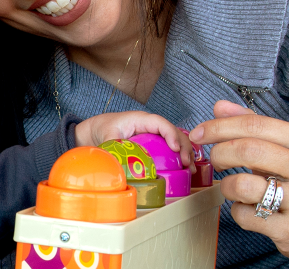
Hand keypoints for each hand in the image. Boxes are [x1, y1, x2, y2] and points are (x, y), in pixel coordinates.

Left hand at [74, 110, 193, 168]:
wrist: (98, 129)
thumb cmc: (103, 127)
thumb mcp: (106, 136)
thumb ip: (112, 146)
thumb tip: (117, 163)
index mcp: (141, 119)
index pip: (161, 123)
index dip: (171, 134)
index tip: (175, 148)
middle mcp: (151, 125)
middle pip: (174, 132)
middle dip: (184, 146)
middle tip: (187, 163)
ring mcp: (155, 134)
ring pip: (176, 140)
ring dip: (186, 152)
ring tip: (191, 168)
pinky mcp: (155, 144)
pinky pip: (171, 148)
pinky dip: (180, 157)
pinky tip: (185, 169)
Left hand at [189, 101, 288, 267]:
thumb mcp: (285, 148)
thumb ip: (253, 125)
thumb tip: (219, 107)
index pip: (256, 124)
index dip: (220, 127)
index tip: (199, 133)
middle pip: (249, 150)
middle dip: (220, 153)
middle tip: (215, 160)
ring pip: (243, 185)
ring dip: (227, 185)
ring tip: (234, 187)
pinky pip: (245, 215)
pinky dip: (237, 210)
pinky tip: (249, 208)